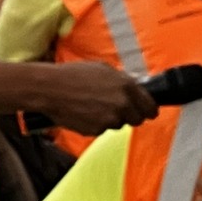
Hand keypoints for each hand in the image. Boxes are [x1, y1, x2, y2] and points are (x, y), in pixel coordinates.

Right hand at [37, 62, 156, 135]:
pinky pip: (102, 129)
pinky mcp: (96, 130)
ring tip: (93, 105)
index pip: (150, 107)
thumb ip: (123, 80)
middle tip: (117, 108)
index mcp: (127, 87)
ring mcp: (110, 120)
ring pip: (118, 124)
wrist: (51, 89)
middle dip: (130, 115)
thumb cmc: (74, 75)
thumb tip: (135, 88)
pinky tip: (85, 112)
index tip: (147, 111)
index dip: (149, 110)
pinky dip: (96, 123)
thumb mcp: (104, 69)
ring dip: (111, 118)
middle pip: (137, 120)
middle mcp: (122, 104)